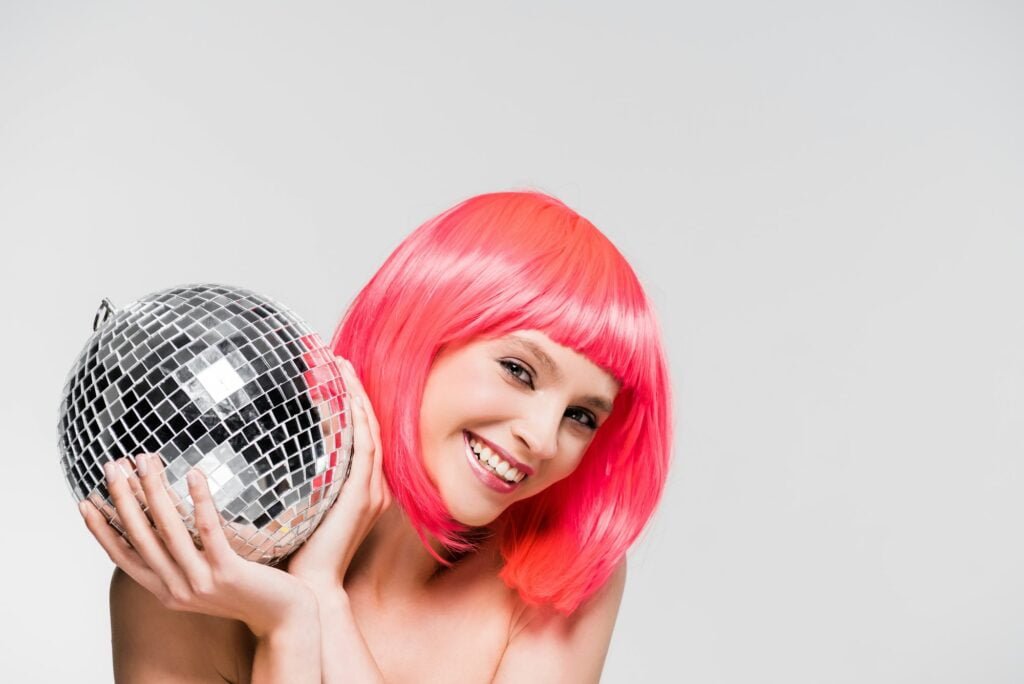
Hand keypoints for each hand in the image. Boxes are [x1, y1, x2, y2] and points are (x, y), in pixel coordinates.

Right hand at [81, 454, 316, 637]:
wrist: (283, 619)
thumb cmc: (247, 591)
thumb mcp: (204, 577)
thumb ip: (183, 557)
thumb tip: (167, 520)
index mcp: (166, 590)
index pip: (123, 556)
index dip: (101, 530)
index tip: (84, 501)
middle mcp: (176, 588)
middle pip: (140, 537)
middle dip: (122, 498)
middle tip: (112, 466)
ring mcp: (200, 581)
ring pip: (168, 530)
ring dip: (154, 491)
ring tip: (145, 460)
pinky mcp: (227, 572)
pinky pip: (208, 530)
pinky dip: (199, 500)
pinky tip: (193, 474)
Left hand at [285, 356, 392, 589]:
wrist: (311, 587)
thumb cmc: (300, 553)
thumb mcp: (300, 509)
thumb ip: (297, 482)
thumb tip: (267, 456)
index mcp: (361, 489)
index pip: (361, 435)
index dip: (352, 403)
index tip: (334, 375)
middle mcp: (373, 486)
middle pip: (371, 425)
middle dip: (357, 390)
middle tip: (340, 360)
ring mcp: (370, 490)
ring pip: (370, 431)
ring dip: (358, 397)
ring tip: (342, 368)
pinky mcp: (361, 496)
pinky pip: (363, 448)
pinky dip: (356, 421)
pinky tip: (343, 400)